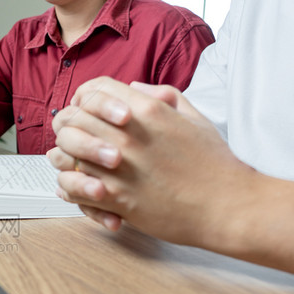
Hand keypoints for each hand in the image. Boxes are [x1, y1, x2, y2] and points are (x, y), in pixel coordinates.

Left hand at [48, 77, 293, 272]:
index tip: (85, 111)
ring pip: (67, 153)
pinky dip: (70, 187)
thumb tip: (134, 87)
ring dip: (66, 158)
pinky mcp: (117, 198)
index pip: (94, 89)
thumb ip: (163, 96)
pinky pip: (73, 187)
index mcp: (147, 111)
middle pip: (73, 118)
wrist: (227, 206)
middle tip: (73, 138)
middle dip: (69, 127)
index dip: (84, 98)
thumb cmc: (214, 164)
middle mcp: (128, 135)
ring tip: (72, 163)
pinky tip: (77, 187)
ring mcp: (120, 168)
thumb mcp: (194, 117)